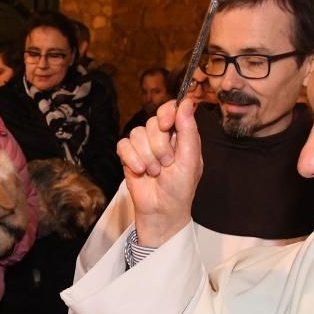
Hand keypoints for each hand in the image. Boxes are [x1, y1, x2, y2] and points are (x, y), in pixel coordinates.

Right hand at [117, 98, 202, 246]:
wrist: (161, 210)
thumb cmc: (180, 188)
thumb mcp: (190, 160)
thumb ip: (188, 131)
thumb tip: (186, 103)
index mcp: (179, 135)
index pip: (170, 109)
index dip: (166, 113)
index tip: (166, 126)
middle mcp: (161, 137)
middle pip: (152, 123)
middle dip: (159, 146)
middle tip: (166, 164)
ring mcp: (143, 146)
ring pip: (136, 134)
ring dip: (146, 156)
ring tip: (154, 172)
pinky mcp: (128, 156)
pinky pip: (123, 145)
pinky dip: (131, 159)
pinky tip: (140, 171)